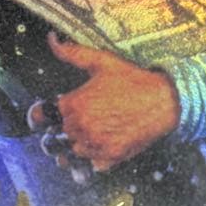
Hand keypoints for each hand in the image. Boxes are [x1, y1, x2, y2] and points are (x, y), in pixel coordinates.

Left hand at [30, 33, 179, 172]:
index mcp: (72, 104)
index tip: (52, 114)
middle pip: (55, 137)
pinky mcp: (109, 158)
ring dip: (74, 147)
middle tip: (80, 123)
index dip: (45, 114)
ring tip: (90, 136)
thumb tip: (51, 39)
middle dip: (63, 130)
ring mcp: (94, 145)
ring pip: (70, 154)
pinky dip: (93, 159)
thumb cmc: (133, 80)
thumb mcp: (102, 61)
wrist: (165, 102)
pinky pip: (89, 166)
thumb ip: (73, 53)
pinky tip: (102, 147)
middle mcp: (79, 127)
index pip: (41, 116)